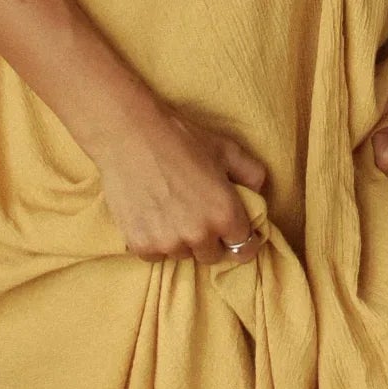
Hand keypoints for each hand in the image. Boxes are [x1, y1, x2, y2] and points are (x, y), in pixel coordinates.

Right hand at [93, 100, 269, 264]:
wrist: (129, 133)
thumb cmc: (180, 137)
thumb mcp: (225, 148)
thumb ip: (251, 173)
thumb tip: (258, 192)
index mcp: (224, 214)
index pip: (244, 247)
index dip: (240, 237)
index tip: (232, 230)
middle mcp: (199, 235)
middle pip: (212, 255)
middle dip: (210, 239)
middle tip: (197, 213)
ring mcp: (168, 243)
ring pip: (182, 254)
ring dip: (181, 240)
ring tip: (171, 209)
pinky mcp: (140, 245)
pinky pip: (155, 255)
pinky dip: (155, 240)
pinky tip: (151, 214)